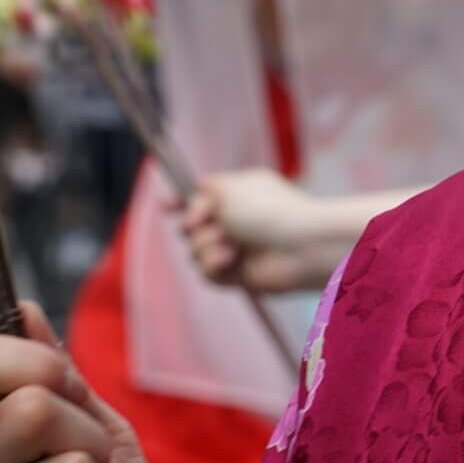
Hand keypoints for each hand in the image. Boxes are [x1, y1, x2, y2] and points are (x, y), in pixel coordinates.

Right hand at [179, 171, 334, 294]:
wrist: (298, 248)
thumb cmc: (268, 212)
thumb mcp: (229, 188)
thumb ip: (205, 191)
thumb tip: (191, 200)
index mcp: (237, 194)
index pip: (202, 196)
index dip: (181, 202)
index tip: (166, 205)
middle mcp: (235, 220)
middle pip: (191, 225)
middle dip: (194, 225)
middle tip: (204, 223)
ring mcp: (235, 247)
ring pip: (195, 250)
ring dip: (206, 246)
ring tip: (230, 245)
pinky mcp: (236, 273)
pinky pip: (206, 271)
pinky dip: (215, 265)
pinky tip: (230, 261)